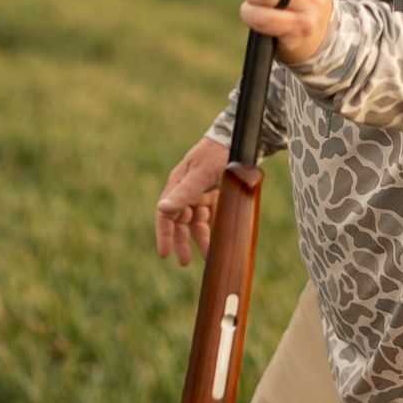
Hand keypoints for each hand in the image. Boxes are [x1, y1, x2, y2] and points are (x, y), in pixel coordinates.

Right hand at [156, 134, 229, 265]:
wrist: (240, 141)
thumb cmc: (217, 154)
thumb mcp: (200, 174)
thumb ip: (184, 192)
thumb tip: (162, 209)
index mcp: (178, 185)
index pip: (165, 215)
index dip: (164, 235)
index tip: (164, 254)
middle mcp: (187, 191)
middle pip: (180, 222)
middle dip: (182, 242)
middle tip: (185, 262)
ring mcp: (202, 193)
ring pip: (198, 222)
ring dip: (201, 238)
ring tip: (208, 256)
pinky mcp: (217, 194)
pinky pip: (213, 216)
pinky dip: (215, 228)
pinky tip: (220, 241)